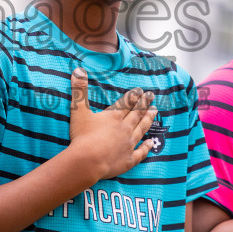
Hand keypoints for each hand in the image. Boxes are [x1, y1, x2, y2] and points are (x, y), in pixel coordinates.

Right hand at [65, 68, 154, 183]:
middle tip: (152, 96)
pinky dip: (147, 147)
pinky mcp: (129, 160)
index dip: (134, 96)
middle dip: (144, 104)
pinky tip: (151, 143)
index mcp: (114, 117)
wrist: (87, 162)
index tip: (141, 90)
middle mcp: (125, 128)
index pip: (127, 103)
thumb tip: (78, 69)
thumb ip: (79, 90)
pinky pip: (141, 152)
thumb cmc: (82, 136)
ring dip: (148, 119)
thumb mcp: (78, 110)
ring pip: (142, 129)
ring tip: (155, 111)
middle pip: (137, 114)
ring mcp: (128, 145)